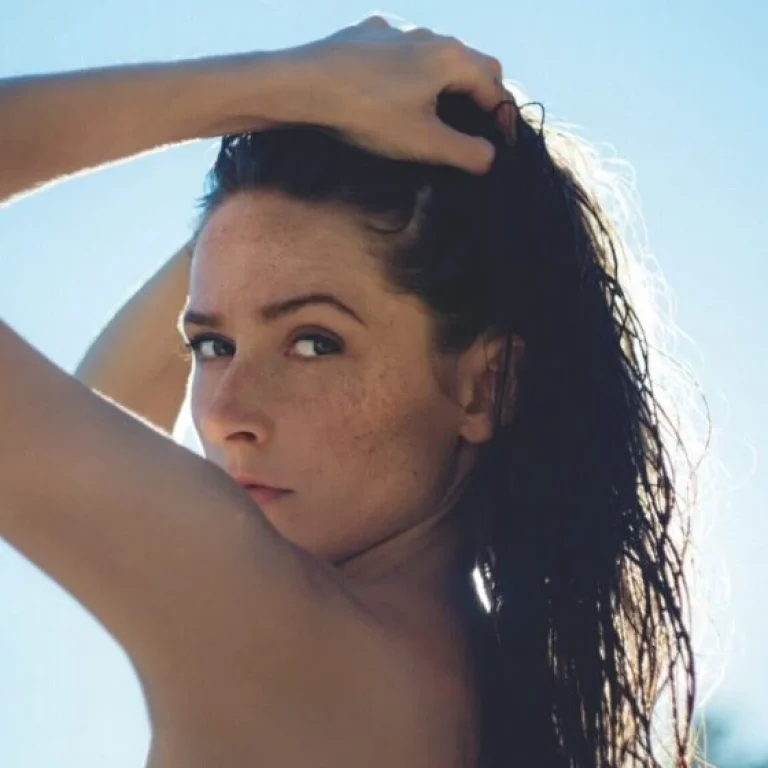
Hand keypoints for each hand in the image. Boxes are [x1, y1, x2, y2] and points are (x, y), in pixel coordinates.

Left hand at [283, 16, 507, 173]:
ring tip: (436, 111)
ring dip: (445, 81)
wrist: (304, 84)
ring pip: (435, 54)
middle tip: (474, 127)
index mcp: (452, 58)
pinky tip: (393, 90)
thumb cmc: (369, 115)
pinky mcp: (366, 34)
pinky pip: (400, 50)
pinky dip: (409, 70)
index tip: (498, 145)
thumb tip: (490, 157)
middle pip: (471, 64)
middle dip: (480, 95)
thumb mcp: (424, 143)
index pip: (495, 86)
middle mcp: (429, 35)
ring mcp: (396, 30)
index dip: (502, 118)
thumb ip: (465, 152)